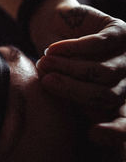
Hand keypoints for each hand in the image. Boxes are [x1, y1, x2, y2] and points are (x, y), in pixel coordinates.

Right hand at [36, 12, 125, 144]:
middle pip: (108, 96)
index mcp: (115, 102)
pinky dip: (70, 48)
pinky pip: (98, 45)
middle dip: (73, 90)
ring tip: (44, 63)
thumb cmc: (54, 65)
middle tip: (46, 82)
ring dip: (67, 67)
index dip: (115, 132)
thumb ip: (65, 105)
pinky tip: (52, 49)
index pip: (123, 123)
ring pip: (103, 72)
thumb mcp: (56, 89)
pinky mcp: (121, 31)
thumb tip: (66, 125)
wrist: (54, 27)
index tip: (93, 134)